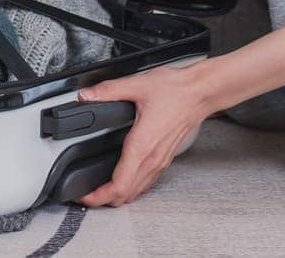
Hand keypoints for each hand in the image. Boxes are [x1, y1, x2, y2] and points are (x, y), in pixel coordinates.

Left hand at [76, 62, 214, 206]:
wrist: (200, 92)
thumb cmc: (175, 91)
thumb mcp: (137, 85)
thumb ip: (108, 91)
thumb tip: (86, 95)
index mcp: (142, 146)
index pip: (119, 186)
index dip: (98, 196)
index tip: (83, 194)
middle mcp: (152, 159)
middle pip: (126, 195)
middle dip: (103, 199)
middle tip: (86, 192)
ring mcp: (160, 161)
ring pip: (137, 191)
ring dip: (118, 195)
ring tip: (100, 188)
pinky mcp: (165, 158)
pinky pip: (147, 182)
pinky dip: (131, 187)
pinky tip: (124, 178)